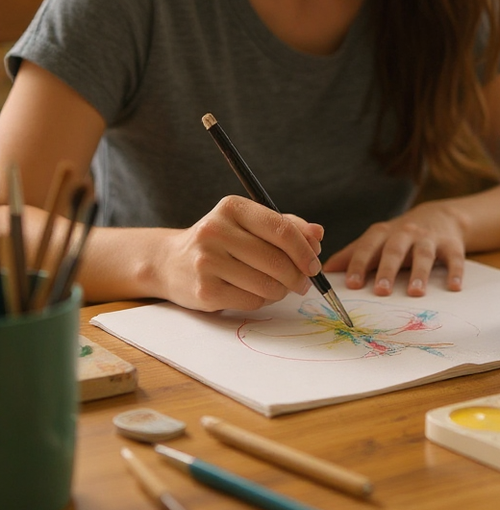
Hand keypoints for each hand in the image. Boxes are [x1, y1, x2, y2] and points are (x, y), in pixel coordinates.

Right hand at [158, 195, 323, 311]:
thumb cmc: (222, 241)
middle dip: (298, 276)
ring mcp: (207, 262)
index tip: (314, 264)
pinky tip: (256, 293)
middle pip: (276, 260)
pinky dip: (263, 301)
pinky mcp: (205, 291)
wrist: (171, 262)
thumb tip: (318, 235)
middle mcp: (216, 231)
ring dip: (281, 290)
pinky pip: (252, 302)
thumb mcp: (250, 224)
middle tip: (303, 282)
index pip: (281, 229)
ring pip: (267, 284)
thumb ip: (286, 227)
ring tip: (278, 286)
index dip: (304, 250)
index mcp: (232, 207)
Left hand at [324, 200, 465, 296]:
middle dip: (387, 269)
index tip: (352, 284)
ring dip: (420, 272)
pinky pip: (454, 258)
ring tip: (415, 292)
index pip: (368, 246)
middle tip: (381, 291)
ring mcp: (429, 238)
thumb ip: (352, 254)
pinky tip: (454, 287)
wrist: (440, 216)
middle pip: (395, 250)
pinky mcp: (451, 245)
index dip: (359, 264)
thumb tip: (323, 270)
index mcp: (384, 233)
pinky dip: (455, 272)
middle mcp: (405, 233)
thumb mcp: (377, 240)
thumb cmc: (401, 235)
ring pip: (424, 254)